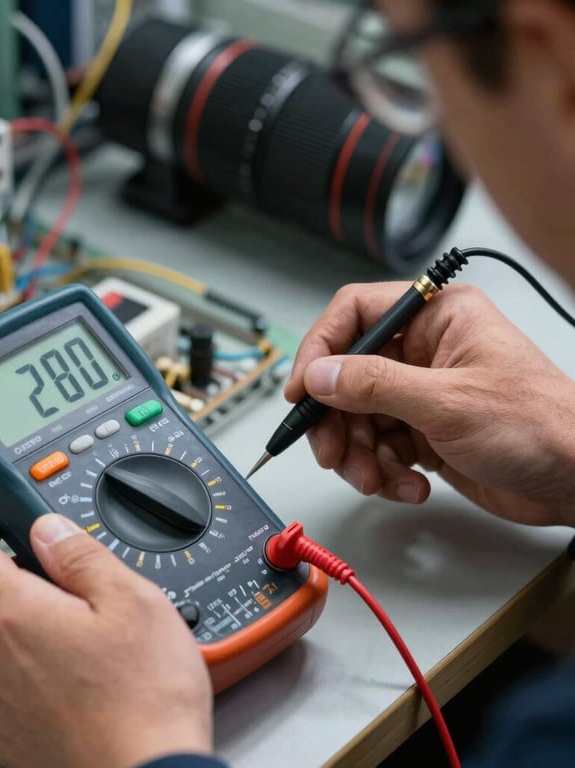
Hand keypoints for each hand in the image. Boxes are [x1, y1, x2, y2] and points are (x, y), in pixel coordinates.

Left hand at [0, 507, 212, 767]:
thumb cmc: (146, 699)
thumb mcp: (131, 600)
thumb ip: (81, 555)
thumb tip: (48, 529)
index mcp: (15, 616)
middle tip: (42, 567)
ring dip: (8, 618)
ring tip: (66, 623)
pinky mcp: (4, 734)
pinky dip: (15, 661)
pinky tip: (64, 668)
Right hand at [284, 282, 574, 526]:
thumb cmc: (542, 426)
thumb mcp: (449, 402)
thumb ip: (376, 385)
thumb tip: (320, 375)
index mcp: (435, 318)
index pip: (354, 314)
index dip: (320, 349)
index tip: (302, 390)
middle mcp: (423, 350)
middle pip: (347, 374)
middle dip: (336, 419)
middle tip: (332, 451)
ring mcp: (421, 392)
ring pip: (357, 416)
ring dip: (359, 454)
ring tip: (375, 478)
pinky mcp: (422, 430)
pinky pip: (378, 446)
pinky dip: (384, 471)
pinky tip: (410, 483)